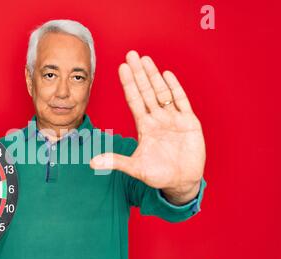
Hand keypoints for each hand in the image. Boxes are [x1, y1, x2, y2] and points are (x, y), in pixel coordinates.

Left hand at [90, 50, 205, 204]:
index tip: (121, 68)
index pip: (134, 100)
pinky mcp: (189, 122)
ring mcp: (173, 119)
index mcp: (145, 126)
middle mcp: (158, 119)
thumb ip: (115, 161)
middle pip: (146, 91)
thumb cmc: (158, 175)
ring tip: (146, 59)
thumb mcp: (135, 168)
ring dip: (154, 76)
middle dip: (139, 73)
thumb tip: (91, 163)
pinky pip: (182, 102)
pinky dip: (175, 88)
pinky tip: (167, 75)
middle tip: (131, 55)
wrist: (182, 182)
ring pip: (162, 92)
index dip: (128, 84)